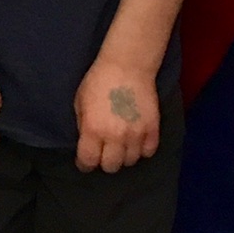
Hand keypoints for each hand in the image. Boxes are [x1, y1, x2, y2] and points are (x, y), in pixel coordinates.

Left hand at [74, 58, 159, 172]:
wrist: (127, 65)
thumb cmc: (99, 80)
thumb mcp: (80, 102)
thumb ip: (83, 126)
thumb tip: (87, 142)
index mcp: (93, 130)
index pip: (88, 161)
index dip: (85, 163)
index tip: (86, 161)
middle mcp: (114, 137)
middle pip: (110, 167)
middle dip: (105, 161)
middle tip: (104, 151)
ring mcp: (135, 134)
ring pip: (130, 161)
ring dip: (124, 155)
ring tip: (121, 145)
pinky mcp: (152, 129)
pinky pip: (148, 152)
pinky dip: (142, 149)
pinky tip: (136, 141)